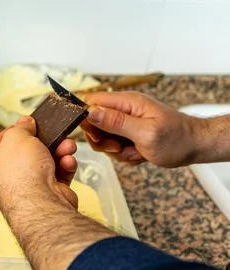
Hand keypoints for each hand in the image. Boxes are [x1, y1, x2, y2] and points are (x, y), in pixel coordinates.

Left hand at [0, 116, 114, 269]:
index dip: (16, 130)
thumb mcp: (17, 137)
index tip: (29, 123)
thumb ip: (21, 127)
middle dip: (45, 141)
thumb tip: (25, 123)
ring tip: (67, 146)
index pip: (1, 142)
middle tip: (54, 132)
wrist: (42, 204)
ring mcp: (28, 189)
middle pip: (28, 151)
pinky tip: (68, 162)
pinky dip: (65, 166)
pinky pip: (58, 174)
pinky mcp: (48, 195)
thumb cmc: (22, 172)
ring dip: (59, 151)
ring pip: (46, 162)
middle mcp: (6, 179)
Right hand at [80, 91, 199, 167]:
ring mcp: (126, 122)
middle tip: (120, 147)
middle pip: (94, 123)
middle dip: (102, 140)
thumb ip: (116, 122)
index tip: (98, 135)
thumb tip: (91, 112)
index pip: (92, 101)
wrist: (195, 147)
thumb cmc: (177, 139)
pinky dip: (124, 154)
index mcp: (127, 102)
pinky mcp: (128, 133)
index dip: (88, 119)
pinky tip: (139, 154)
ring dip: (115, 150)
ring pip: (103, 138)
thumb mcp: (145, 132)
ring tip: (135, 151)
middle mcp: (124, 109)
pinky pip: (114, 146)